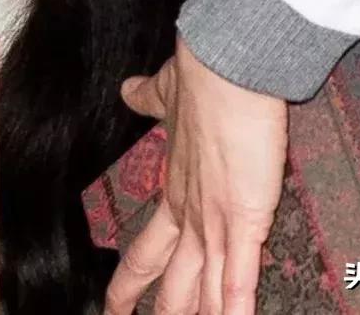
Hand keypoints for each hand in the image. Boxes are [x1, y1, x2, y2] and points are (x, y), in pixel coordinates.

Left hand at [105, 43, 286, 314]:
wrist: (224, 69)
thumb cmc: (201, 79)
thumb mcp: (165, 91)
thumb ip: (148, 98)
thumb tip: (129, 90)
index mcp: (174, 187)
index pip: (148, 248)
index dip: (132, 279)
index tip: (115, 304)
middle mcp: (189, 212)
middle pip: (168, 279)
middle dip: (159, 311)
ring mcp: (214, 221)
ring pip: (200, 289)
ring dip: (198, 314)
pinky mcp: (243, 220)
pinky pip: (239, 278)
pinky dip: (235, 308)